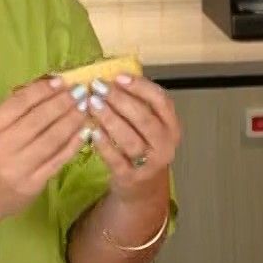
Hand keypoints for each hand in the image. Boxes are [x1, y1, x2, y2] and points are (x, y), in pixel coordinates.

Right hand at [0, 76, 88, 222]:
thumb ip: (10, 113)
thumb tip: (45, 88)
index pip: (18, 104)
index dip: (42, 91)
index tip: (60, 81)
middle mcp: (2, 149)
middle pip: (38, 120)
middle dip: (62, 103)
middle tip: (79, 91)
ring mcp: (18, 169)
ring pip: (51, 139)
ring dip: (71, 121)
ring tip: (84, 107)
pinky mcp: (33, 185)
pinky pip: (57, 161)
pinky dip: (73, 144)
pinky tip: (84, 131)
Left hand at [83, 74, 180, 194]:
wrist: (141, 186)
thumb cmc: (142, 146)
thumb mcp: (148, 126)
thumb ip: (137, 103)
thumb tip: (112, 75)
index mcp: (172, 126)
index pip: (161, 101)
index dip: (140, 86)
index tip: (118, 77)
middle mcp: (165, 144)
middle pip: (144, 118)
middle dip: (120, 100)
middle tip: (98, 88)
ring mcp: (150, 163)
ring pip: (130, 138)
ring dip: (110, 119)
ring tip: (92, 104)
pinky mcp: (131, 177)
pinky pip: (116, 158)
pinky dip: (103, 144)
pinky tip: (91, 130)